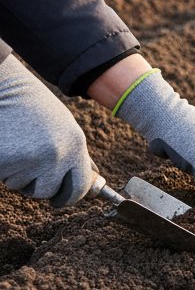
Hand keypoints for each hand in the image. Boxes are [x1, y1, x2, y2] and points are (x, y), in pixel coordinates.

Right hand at [0, 55, 93, 205]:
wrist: (4, 89)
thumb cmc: (32, 107)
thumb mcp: (63, 126)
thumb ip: (75, 153)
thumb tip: (91, 178)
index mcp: (75, 144)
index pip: (80, 187)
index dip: (69, 197)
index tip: (61, 200)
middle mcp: (58, 155)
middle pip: (49, 192)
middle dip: (40, 188)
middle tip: (31, 172)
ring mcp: (31, 161)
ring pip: (24, 186)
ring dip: (19, 175)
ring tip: (18, 147)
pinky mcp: (7, 163)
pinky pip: (7, 178)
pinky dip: (5, 169)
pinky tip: (6, 147)